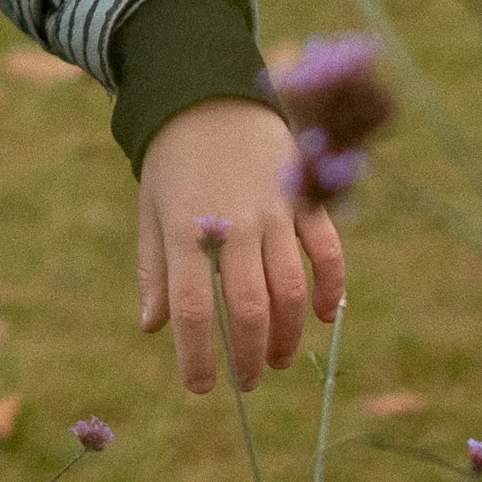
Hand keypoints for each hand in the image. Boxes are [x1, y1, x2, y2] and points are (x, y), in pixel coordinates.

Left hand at [137, 99, 345, 394]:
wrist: (211, 94)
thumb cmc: (173, 162)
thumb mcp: (150, 212)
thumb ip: (154, 271)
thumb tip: (152, 327)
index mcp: (185, 232)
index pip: (193, 310)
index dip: (197, 357)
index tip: (199, 387)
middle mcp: (233, 225)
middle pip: (250, 308)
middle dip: (250, 356)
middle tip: (247, 380)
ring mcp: (274, 212)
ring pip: (291, 289)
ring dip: (288, 334)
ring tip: (278, 360)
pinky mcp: (304, 199)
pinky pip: (327, 250)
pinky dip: (331, 287)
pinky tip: (324, 316)